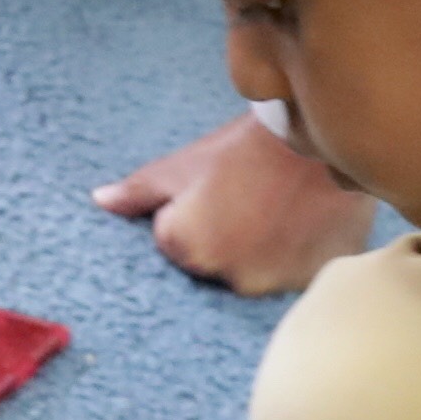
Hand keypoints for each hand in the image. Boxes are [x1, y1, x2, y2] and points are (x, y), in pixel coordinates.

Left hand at [96, 111, 377, 295]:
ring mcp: (273, 284)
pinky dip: (300, 257)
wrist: (320, 134)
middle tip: (253, 200)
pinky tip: (307, 224)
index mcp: (184, 249)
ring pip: (258, 274)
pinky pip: (297, 277)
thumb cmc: (245, 146)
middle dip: (228, 240)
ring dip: (265, 253)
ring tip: (283, 210)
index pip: (176, 243)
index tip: (221, 193)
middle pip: (216, 265)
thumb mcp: (183, 164)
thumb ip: (137, 191)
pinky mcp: (314, 280)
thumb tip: (100, 201)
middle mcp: (226, 278)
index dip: (196, 214)